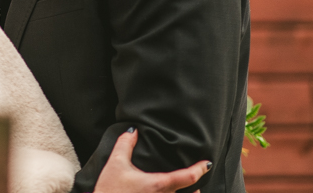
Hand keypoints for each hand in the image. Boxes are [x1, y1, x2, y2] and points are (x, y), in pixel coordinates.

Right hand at [94, 129, 211, 192]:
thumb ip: (125, 144)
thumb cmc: (110, 190)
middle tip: (197, 179)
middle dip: (195, 188)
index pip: (187, 177)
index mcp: (158, 185)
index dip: (199, 169)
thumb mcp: (116, 164)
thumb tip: (133, 130)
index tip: (207, 163)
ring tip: (189, 190)